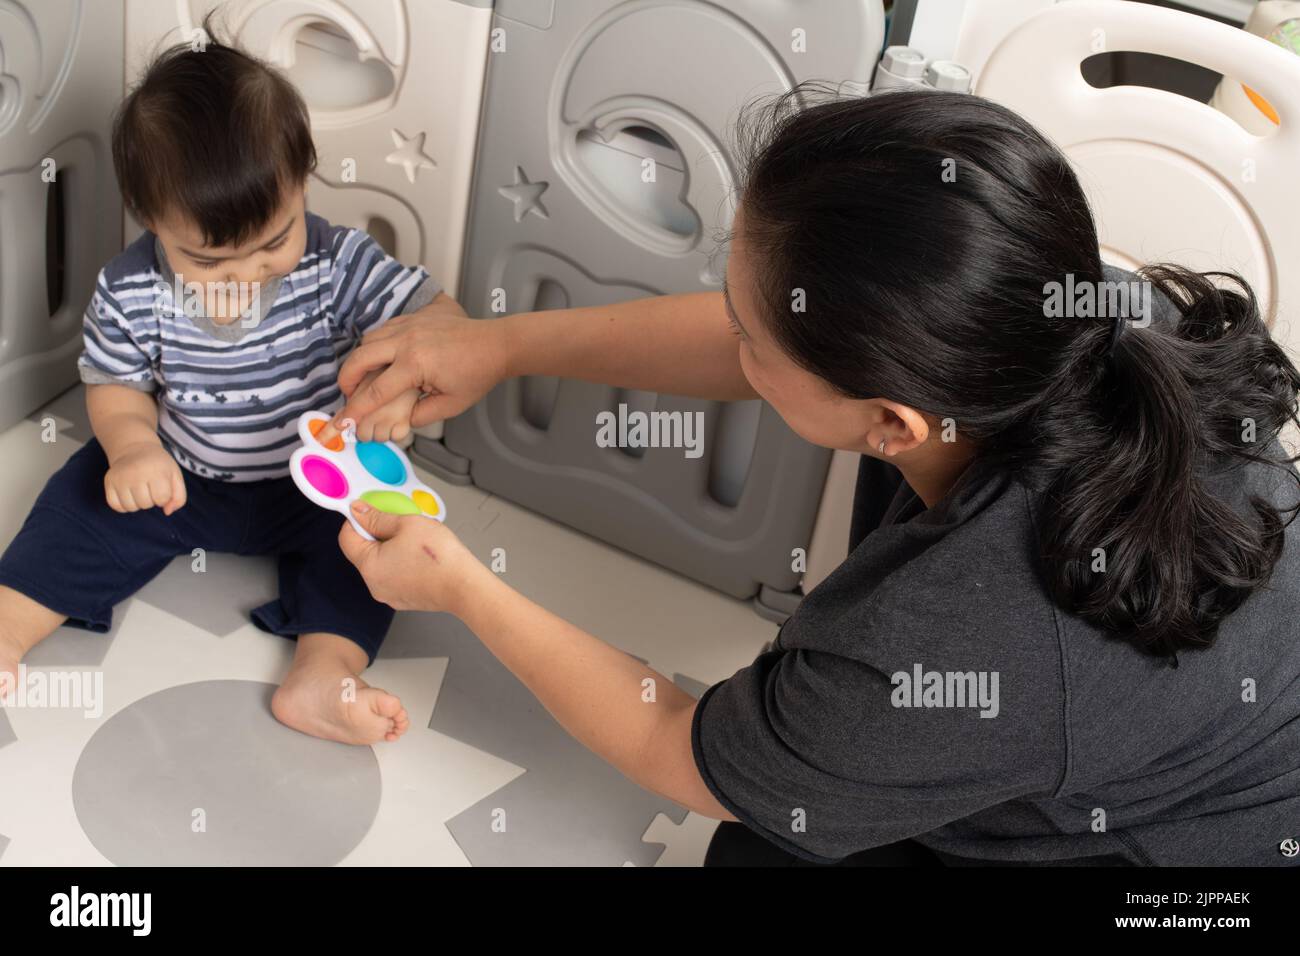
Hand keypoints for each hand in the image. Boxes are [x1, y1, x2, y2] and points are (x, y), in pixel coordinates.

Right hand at [104, 441, 186, 514]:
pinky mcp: (109, 481)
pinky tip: (128, 494)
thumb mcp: (175, 476)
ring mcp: (120, 477)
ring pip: (130, 507)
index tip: (162, 487)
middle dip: (151, 500)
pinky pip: (115, 506)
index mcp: (156, 470)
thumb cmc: (159, 466)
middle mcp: (136, 473)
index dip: (164, 498)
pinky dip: (123, 505)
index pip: (162, 499)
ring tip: (139, 490)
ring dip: (137, 503)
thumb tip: (167, 512)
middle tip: (149, 486)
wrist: (135, 448)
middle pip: (145, 504)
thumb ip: (179, 497)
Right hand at [316, 301, 509, 447]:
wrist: (496, 345)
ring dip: (359, 360)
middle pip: (360, 358)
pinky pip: (383, 329)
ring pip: (368, 340)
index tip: (342, 422)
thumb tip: (396, 421)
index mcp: (415, 364)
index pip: (376, 392)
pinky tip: (379, 359)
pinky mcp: (414, 318)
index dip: (355, 410)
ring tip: (361, 378)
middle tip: (347, 395)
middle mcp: (407, 341)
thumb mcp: (450, 405)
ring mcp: (409, 326)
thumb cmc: (478, 374)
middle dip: (346, 379)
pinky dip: (374, 345)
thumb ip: (419, 415)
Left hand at [337, 500, 488, 615]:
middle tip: (402, 525)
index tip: (370, 511)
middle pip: (364, 551)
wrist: (465, 586)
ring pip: (381, 564)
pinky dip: (403, 564)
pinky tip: (421, 558)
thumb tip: (359, 511)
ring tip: (416, 543)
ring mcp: (389, 595)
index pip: (346, 538)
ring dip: (393, 549)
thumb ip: (378, 517)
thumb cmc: (440, 558)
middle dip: (379, 534)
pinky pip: (395, 576)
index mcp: (369, 566)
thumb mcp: (407, 523)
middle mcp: (374, 584)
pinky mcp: (404, 599)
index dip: (357, 520)